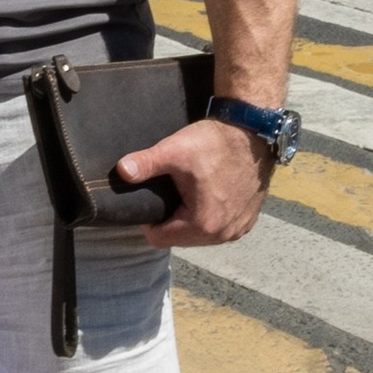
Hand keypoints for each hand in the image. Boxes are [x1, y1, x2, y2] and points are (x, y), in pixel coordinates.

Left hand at [117, 113, 271, 249]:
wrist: (252, 133)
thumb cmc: (214, 143)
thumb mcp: (175, 151)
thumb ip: (146, 164)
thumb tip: (121, 171)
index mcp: (203, 224)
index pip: (159, 238)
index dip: (149, 221)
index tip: (152, 199)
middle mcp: (223, 234)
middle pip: (180, 239)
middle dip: (171, 221)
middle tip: (170, 193)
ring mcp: (238, 229)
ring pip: (199, 236)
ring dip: (190, 221)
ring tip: (187, 194)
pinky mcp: (248, 221)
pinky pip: (219, 229)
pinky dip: (210, 218)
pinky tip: (207, 196)